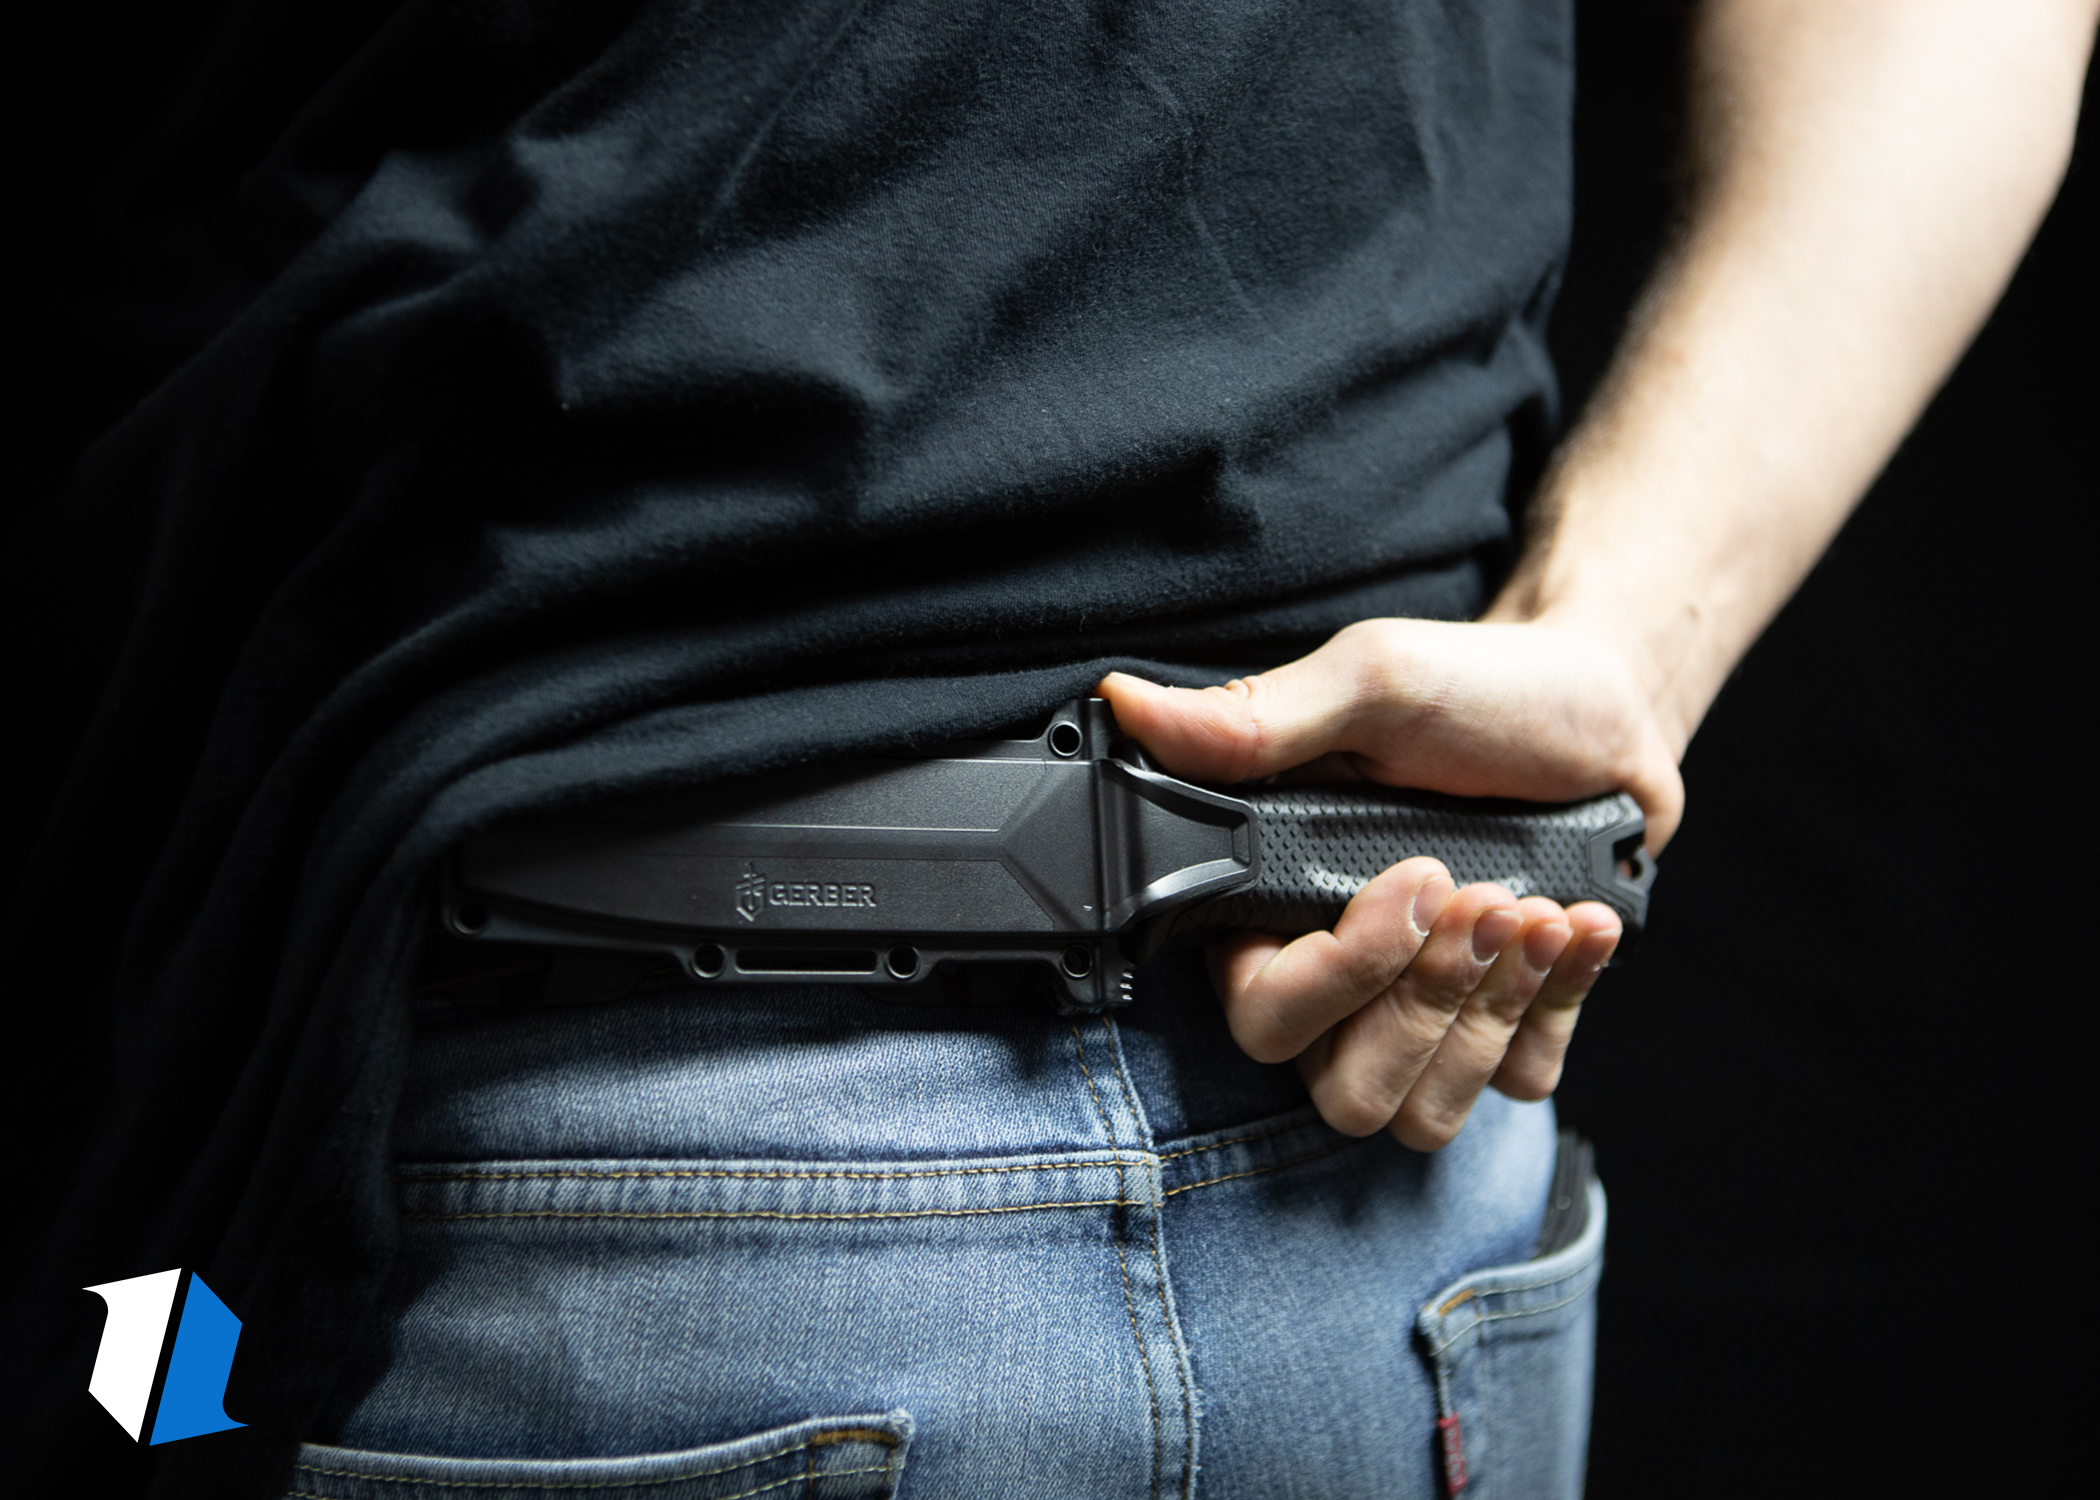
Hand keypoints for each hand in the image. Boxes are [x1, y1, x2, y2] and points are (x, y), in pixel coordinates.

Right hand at [1097, 615, 1681, 1147]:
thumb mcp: (1367, 684)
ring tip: (1537, 908)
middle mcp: (1341, 982)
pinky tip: (1579, 920)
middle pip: (1343, 1092)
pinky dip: (1562, 1005)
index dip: (1340, 973)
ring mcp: (1426, 1015)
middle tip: (1487, 897)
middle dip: (1427, 1000)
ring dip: (1495, 1011)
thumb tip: (1126, 701)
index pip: (1261, 1015)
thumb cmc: (1475, 689)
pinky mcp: (1510, 1026)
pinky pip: (1520, 1083)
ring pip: (1424, 1114)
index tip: (1414, 879)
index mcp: (1277, 911)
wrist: (1601, 706)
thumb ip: (1250, 719)